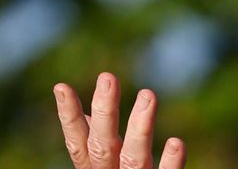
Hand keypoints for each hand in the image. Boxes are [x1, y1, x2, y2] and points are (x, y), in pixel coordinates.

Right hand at [53, 72, 185, 168]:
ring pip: (134, 159)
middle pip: (103, 146)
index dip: (69, 118)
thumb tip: (90, 116)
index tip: (60, 86)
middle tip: (108, 77)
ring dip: (140, 127)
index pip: (79, 144)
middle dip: (104, 112)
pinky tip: (177, 144)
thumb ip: (99, 149)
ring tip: (149, 94)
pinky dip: (170, 164)